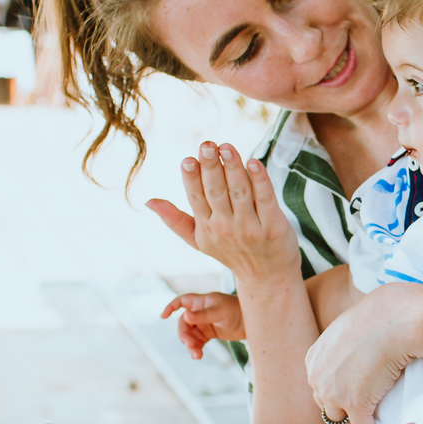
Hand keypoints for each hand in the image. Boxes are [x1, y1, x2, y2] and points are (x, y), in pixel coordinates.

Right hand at [147, 143, 299, 284]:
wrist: (267, 278)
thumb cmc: (232, 252)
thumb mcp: (199, 241)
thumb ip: (175, 220)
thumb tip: (148, 201)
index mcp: (206, 226)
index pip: (196, 197)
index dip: (192, 178)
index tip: (188, 159)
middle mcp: (226, 227)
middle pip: (216, 192)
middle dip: (211, 167)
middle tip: (207, 145)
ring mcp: (250, 227)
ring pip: (240, 192)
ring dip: (233, 167)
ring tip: (227, 147)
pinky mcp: (273, 226)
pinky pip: (266, 199)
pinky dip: (261, 180)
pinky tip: (254, 162)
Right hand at [161, 291, 244, 360]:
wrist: (253, 321)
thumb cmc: (237, 309)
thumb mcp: (220, 311)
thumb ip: (203, 315)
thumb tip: (186, 316)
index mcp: (200, 302)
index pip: (181, 301)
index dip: (170, 307)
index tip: (163, 316)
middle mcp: (199, 312)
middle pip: (183, 323)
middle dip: (184, 335)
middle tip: (190, 345)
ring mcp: (203, 324)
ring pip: (189, 335)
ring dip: (190, 345)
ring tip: (197, 355)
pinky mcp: (209, 334)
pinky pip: (197, 342)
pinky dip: (196, 349)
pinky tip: (198, 356)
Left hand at [305, 282, 422, 423]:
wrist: (394, 320)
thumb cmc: (379, 316)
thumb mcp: (349, 328)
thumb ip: (344, 345)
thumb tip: (356, 350)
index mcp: (314, 358)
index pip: (318, 386)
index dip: (333, 395)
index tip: (344, 401)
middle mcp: (318, 377)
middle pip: (325, 406)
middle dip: (339, 413)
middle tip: (353, 422)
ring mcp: (335, 393)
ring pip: (339, 422)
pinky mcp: (355, 404)